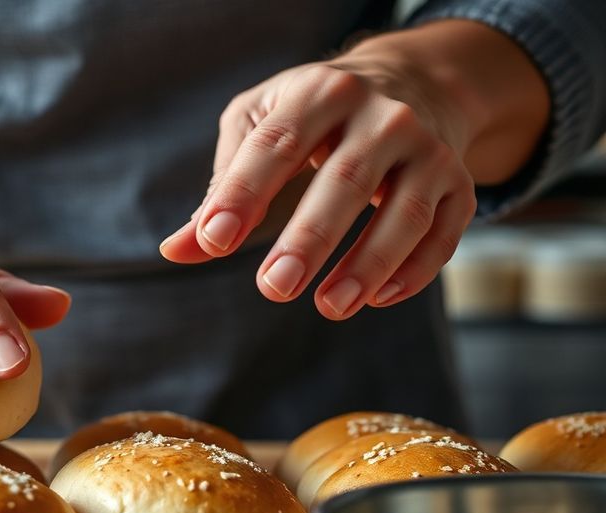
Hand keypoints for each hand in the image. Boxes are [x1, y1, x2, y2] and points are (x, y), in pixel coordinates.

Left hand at [161, 20, 547, 319]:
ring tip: (329, 307)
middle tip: (272, 288)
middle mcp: (382, 115)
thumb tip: (177, 249)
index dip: (243, 193)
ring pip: (405, 212)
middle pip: (345, 181)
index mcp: (320, 93)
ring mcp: (428, 149)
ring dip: (368, 264)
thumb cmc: (312, 114)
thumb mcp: (258, 127)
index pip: (276, 146)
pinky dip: (414, 270)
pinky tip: (377, 298)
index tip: (212, 241)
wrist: (414, 82)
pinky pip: (444, 233)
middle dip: (309, 238)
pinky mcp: (459, 183)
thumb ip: (220, 189)